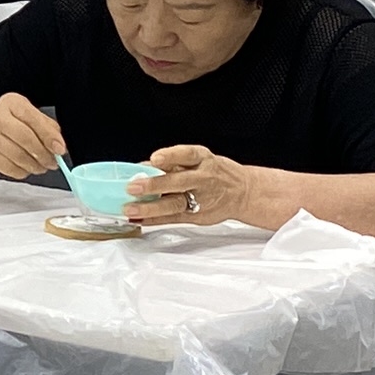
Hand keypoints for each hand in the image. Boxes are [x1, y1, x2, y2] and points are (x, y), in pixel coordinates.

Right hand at [0, 92, 67, 180]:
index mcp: (11, 103)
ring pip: (18, 156)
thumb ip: (47, 127)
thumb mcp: (29, 115)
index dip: (49, 136)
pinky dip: (22, 172)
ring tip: (42, 166)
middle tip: (53, 162)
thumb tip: (59, 146)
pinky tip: (27, 168)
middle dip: (43, 154)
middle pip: (25, 139)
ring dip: (35, 165)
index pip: (33, 120)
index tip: (60, 149)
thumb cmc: (11, 123)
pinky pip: (9, 168)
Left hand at [133, 146, 282, 227]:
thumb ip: (171, 163)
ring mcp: (201, 199)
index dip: (171, 156)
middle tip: (133, 187)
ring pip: (175, 204)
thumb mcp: (198, 160)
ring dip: (150, 208)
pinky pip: (174, 219)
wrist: (243, 192)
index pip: (187, 154)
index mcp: (203, 160)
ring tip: (131, 209)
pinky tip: (139, 220)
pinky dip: (155, 220)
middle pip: (179, 182)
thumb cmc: (215, 173)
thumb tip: (141, 166)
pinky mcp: (197, 216)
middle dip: (155, 185)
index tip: (155, 159)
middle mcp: (203, 179)